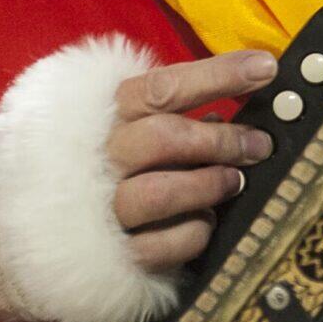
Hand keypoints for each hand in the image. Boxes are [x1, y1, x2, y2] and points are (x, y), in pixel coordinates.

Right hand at [107, 50, 277, 270]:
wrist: (57, 229)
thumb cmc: (114, 165)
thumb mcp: (136, 128)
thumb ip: (175, 118)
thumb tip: (230, 120)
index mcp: (109, 114)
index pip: (163, 87)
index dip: (219, 75)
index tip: (265, 68)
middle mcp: (102, 156)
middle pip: (164, 138)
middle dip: (221, 139)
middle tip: (259, 144)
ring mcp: (104, 207)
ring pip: (161, 192)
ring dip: (209, 185)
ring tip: (235, 182)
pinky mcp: (116, 253)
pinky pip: (166, 242)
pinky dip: (196, 229)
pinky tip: (205, 220)